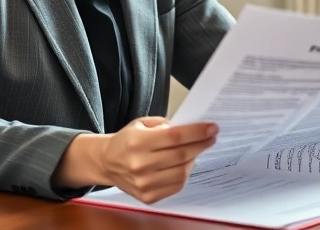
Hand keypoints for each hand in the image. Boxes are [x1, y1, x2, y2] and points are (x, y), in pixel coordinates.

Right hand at [100, 117, 216, 203]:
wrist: (107, 163)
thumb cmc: (127, 141)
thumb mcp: (141, 124)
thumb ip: (165, 125)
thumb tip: (192, 130)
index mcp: (137, 142)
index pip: (175, 137)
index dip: (197, 133)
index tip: (212, 128)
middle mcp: (139, 164)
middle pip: (181, 155)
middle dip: (201, 144)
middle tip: (211, 137)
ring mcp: (143, 183)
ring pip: (182, 172)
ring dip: (194, 160)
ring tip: (196, 150)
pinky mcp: (147, 196)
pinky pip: (176, 186)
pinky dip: (184, 174)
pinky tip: (185, 164)